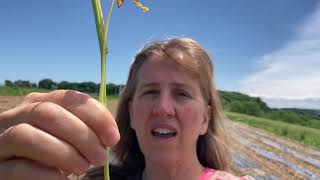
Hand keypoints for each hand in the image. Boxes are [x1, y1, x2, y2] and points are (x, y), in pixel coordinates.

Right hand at [0, 90, 119, 179]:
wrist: (24, 174)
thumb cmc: (51, 155)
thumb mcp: (70, 137)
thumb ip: (85, 129)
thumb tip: (109, 136)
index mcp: (38, 103)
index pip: (68, 98)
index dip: (95, 115)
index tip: (113, 138)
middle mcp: (15, 115)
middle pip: (48, 113)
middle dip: (81, 135)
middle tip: (100, 157)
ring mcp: (0, 140)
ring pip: (26, 135)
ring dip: (62, 152)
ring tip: (83, 168)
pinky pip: (16, 167)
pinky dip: (44, 173)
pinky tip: (62, 178)